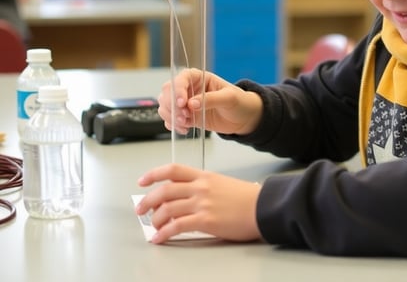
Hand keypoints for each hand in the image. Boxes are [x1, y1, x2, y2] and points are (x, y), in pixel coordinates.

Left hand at [136, 163, 261, 243]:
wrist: (264, 207)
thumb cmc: (247, 199)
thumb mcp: (223, 184)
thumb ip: (204, 187)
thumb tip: (186, 197)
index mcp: (205, 176)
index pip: (173, 170)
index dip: (154, 174)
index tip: (143, 180)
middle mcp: (201, 187)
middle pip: (165, 190)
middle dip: (148, 200)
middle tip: (141, 209)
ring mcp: (202, 203)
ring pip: (167, 209)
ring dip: (155, 219)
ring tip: (153, 227)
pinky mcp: (206, 220)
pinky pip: (177, 226)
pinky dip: (164, 233)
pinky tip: (160, 239)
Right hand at [157, 68, 262, 134]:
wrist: (243, 118)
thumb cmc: (240, 102)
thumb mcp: (229, 98)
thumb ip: (211, 99)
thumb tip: (192, 104)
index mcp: (199, 77)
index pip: (181, 79)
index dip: (178, 90)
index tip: (182, 103)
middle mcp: (189, 88)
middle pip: (167, 92)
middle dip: (171, 105)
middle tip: (184, 117)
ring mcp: (186, 103)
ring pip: (166, 106)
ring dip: (171, 116)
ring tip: (185, 124)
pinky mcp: (187, 116)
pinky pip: (171, 119)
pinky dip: (173, 125)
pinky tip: (184, 129)